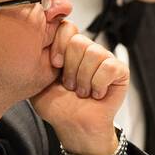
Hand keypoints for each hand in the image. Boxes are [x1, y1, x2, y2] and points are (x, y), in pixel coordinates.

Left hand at [31, 20, 127, 154]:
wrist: (75, 126)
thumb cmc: (59, 107)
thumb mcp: (38, 80)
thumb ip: (35, 60)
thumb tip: (34, 39)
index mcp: (69, 49)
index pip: (67, 28)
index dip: (60, 46)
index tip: (56, 66)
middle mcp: (88, 51)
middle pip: (79, 42)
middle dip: (71, 69)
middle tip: (70, 85)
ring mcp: (105, 59)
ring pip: (94, 53)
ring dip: (84, 79)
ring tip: (82, 91)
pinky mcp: (119, 71)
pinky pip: (109, 67)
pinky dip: (98, 84)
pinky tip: (96, 93)